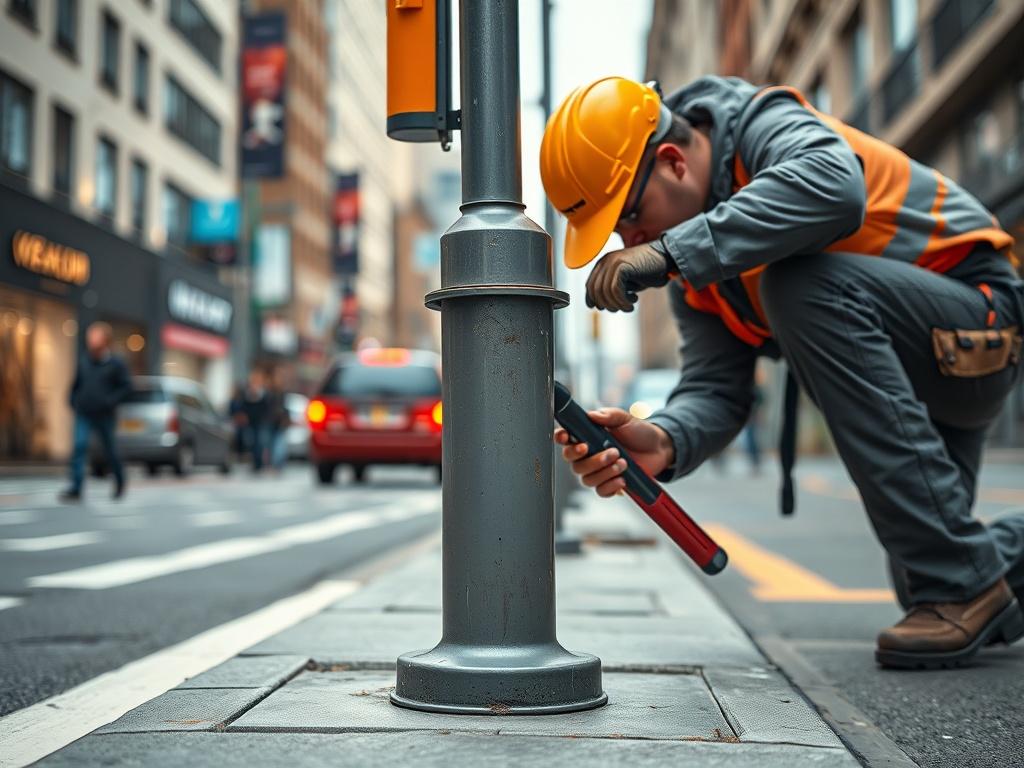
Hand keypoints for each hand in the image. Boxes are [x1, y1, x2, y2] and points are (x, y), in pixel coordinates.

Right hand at [554, 408, 674, 496]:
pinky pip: (601, 491)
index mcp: (588, 436)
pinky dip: (611, 485)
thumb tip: (591, 415)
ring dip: (605, 472)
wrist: (659, 448)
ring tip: (623, 462)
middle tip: (612, 452)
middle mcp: (589, 455)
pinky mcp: (610, 483)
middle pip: (574, 464)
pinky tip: (623, 479)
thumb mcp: (625, 418)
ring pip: (587, 479)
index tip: (567, 438)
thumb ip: (608, 415)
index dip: (561, 439)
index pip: (566, 440)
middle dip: (592, 460)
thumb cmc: (639, 432)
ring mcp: (599, 471)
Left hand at [585, 242, 672, 311]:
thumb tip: (596, 305)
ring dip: (618, 304)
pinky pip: (615, 290)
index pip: (590, 285)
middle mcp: (606, 261)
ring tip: (629, 306)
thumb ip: (610, 289)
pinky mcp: (622, 265)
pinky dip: (623, 301)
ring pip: (606, 292)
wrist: (665, 259)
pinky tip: (633, 301)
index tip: (601, 308)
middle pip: (596, 290)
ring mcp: (613, 261)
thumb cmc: (646, 273)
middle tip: (621, 308)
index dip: (592, 299)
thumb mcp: (625, 282)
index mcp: (604, 263)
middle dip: (607, 304)